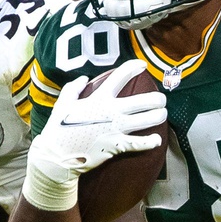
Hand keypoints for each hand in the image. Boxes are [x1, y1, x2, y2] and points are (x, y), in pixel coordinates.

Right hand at [23, 60, 166, 210]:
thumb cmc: (59, 128)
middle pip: (144, 100)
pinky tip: (157, 139)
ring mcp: (117, 129)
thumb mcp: (63, 103)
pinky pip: (140, 144)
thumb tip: (84, 79)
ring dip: (159, 116)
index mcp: (99, 98)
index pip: (120, 76)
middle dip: (157, 98)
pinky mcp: (118, 146)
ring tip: (162, 114)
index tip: (143, 66)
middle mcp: (111, 111)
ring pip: (147, 120)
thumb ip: (73, 88)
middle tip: (161, 99)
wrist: (58, 155)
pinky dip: (150, 142)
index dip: (133, 67)